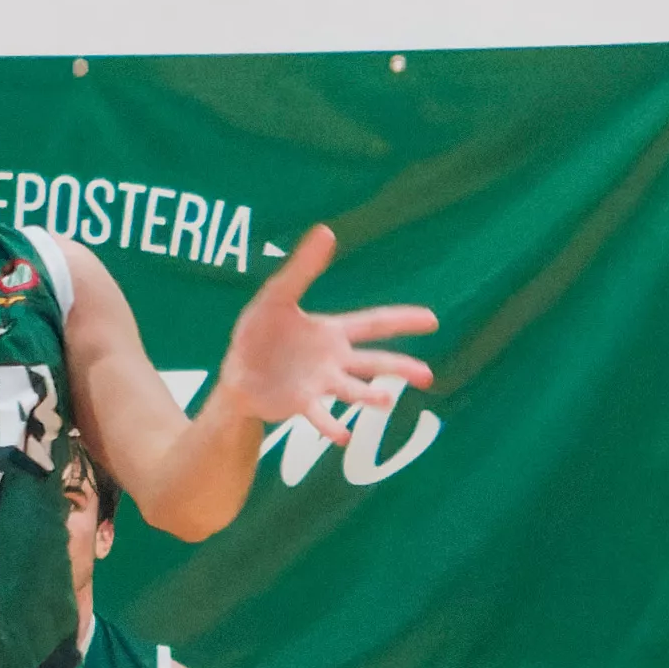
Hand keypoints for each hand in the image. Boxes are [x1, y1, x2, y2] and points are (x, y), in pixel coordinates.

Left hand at [209, 224, 436, 449]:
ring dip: (368, 397)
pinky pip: (319, 414)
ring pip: (351, 390)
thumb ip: (302, 268)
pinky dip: (330, 425)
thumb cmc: (259, 333)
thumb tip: (326, 231)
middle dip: (400, 368)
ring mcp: (319, 384)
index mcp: (332, 332)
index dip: (402, 320)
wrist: (236, 372)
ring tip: (386, 402)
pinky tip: (342, 436)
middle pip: (373, 363)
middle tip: (427, 376)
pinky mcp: (299, 403)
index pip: (374, 323)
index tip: (432, 320)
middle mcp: (333, 361)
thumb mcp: (277, 295)